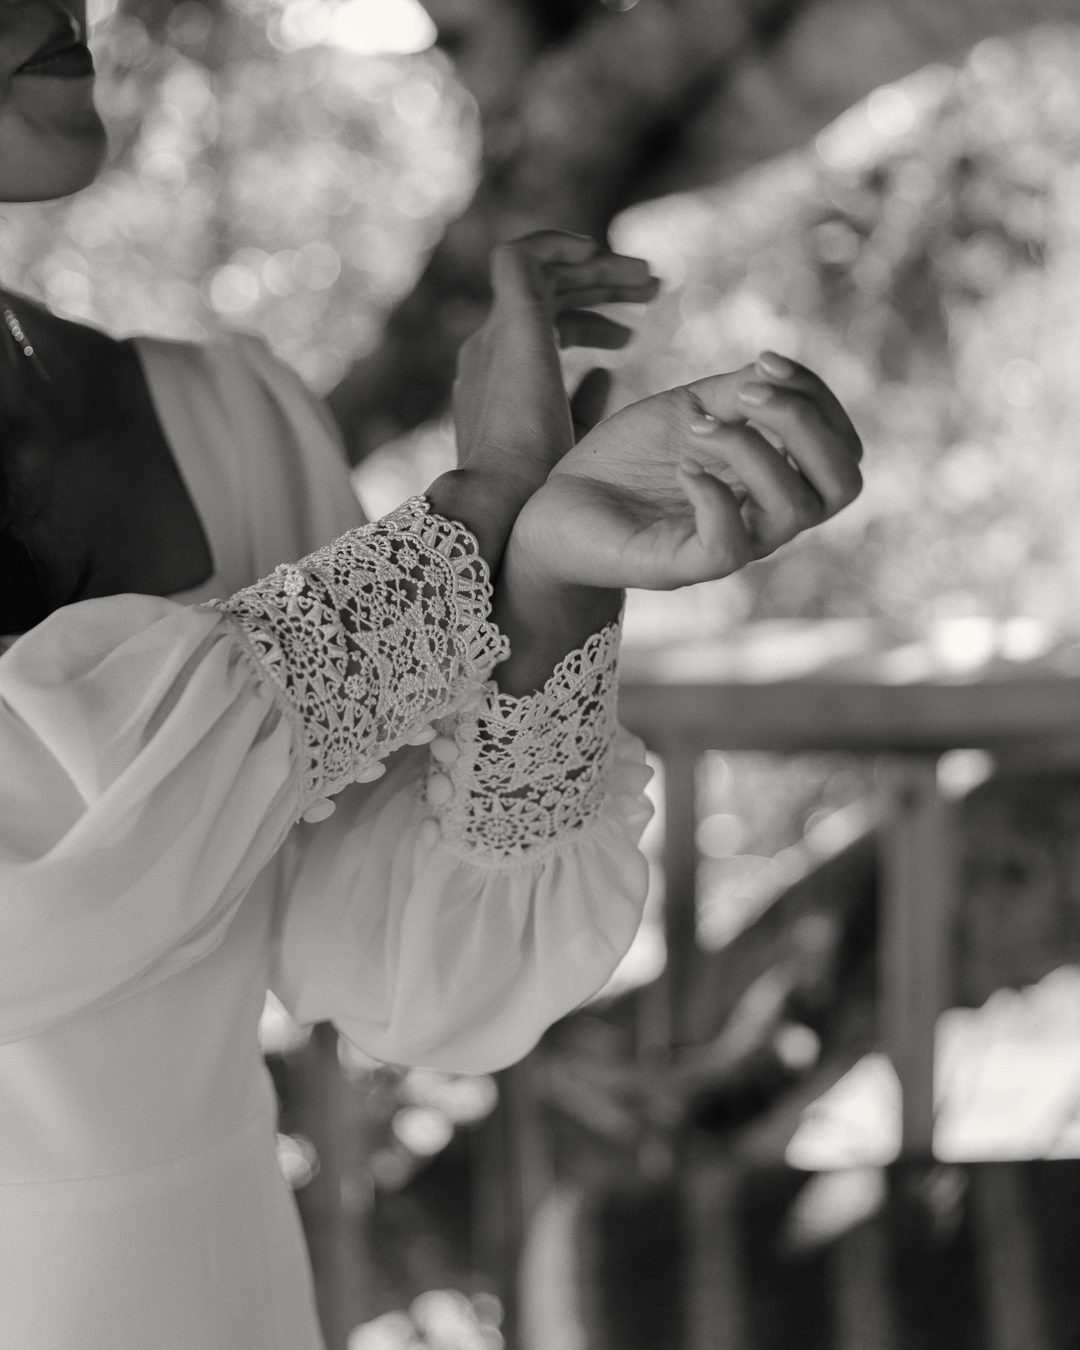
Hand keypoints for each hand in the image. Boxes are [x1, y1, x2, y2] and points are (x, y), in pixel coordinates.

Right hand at [452, 229, 659, 506]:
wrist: (503, 499)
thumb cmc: (537, 490)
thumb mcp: (570, 442)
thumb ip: (584, 405)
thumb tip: (605, 372)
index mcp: (502, 379)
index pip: (543, 329)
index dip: (590, 322)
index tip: (631, 335)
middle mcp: (492, 350)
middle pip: (548, 296)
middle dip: (600, 285)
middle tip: (651, 288)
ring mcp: (497, 334)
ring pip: (542, 273)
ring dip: (595, 267)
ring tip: (648, 278)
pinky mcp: (512, 322)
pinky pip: (521, 258)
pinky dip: (555, 244)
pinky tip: (597, 251)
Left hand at [506, 352, 863, 590]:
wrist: (556, 503)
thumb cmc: (626, 462)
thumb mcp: (688, 410)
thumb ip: (738, 392)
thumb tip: (776, 368)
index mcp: (774, 482)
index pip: (844, 450)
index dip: (820, 398)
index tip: (763, 359)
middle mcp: (764, 519)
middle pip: (844, 485)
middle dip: (806, 423)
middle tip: (745, 393)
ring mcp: (729, 546)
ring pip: (794, 510)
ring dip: (754, 449)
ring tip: (699, 427)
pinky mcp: (683, 568)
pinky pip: (731, 548)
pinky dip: (713, 495)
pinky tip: (684, 468)